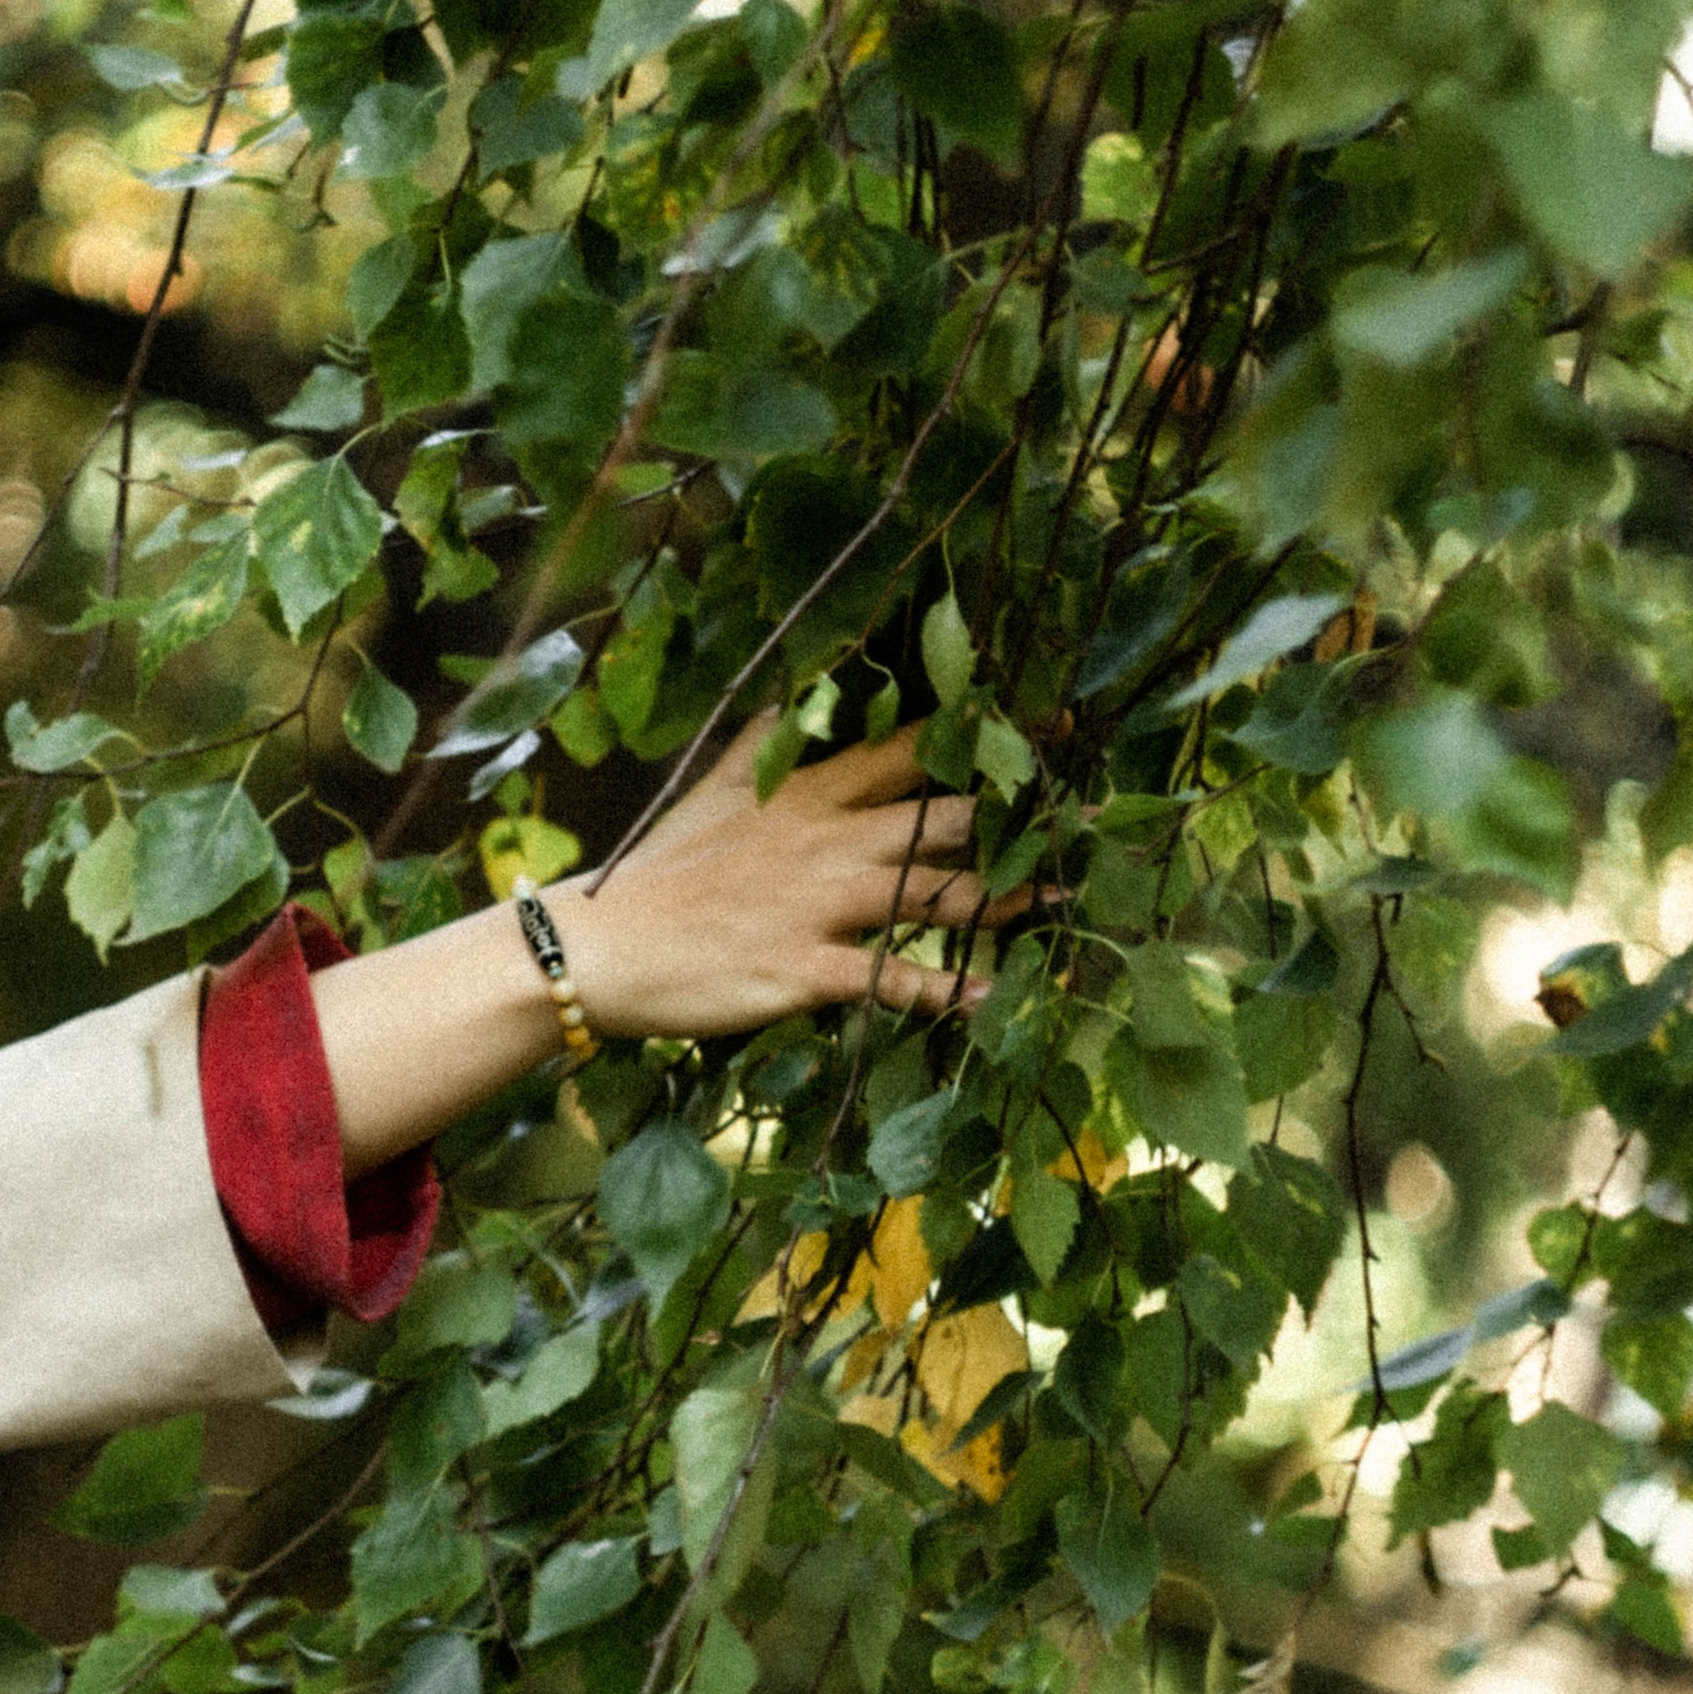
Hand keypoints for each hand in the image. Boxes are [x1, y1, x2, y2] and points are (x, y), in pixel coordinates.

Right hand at [552, 714, 1026, 1040]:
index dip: (986, 736)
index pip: (911, 751)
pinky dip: (947, 992)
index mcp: (808, 792)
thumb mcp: (713, 788)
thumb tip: (793, 692)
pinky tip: (995, 1001)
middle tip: (1087, 819)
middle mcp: (827, 841)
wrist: (605, 945)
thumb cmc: (663, 868)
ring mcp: (820, 905)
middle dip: (1019, 817)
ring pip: (934, 895)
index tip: (1055, 728)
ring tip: (1062, 903)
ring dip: (1005, 902)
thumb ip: (764, 742)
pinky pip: (893, 979)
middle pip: (942, 818)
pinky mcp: (807, 968)